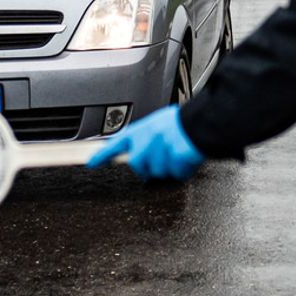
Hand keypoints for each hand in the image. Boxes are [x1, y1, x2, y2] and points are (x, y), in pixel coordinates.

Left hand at [87, 104, 203, 179]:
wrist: (202, 122)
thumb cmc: (184, 121)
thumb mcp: (160, 123)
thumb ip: (148, 137)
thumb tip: (144, 152)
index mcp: (141, 129)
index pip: (116, 144)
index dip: (103, 155)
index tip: (92, 163)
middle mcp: (146, 141)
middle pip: (138, 164)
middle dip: (149, 165)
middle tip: (164, 157)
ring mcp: (158, 153)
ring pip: (158, 171)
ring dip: (169, 166)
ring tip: (180, 152)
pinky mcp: (172, 162)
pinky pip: (176, 173)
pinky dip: (183, 169)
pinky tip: (188, 157)